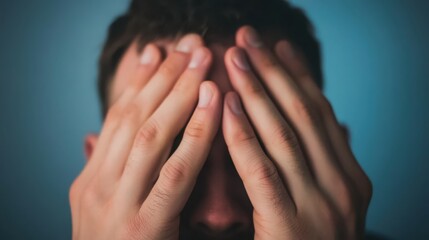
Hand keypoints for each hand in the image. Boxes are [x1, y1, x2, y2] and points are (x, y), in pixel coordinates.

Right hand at [69, 35, 221, 239]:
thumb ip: (104, 172)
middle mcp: (96, 186)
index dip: (138, 83)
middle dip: (162, 77)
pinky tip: (213, 106)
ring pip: (149, 135)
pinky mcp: (142, 229)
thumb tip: (93, 138)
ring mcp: (115, 207)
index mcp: (89, 180)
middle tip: (187, 44)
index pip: (116, 118)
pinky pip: (174, 174)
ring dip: (178, 94)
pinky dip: (194, 136)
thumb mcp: (103, 210)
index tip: (157, 51)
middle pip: (133, 117)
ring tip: (201, 63)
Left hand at [222, 26, 371, 238]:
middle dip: (272, 71)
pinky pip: (262, 170)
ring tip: (234, 56)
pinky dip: (244, 135)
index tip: (276, 46)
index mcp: (352, 176)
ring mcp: (321, 206)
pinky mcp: (291, 226)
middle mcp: (343, 185)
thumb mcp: (330, 201)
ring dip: (256, 91)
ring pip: (283, 134)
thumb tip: (337, 125)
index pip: (319, 113)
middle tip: (248, 36)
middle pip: (301, 113)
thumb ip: (330, 164)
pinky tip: (226, 105)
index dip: (297, 76)